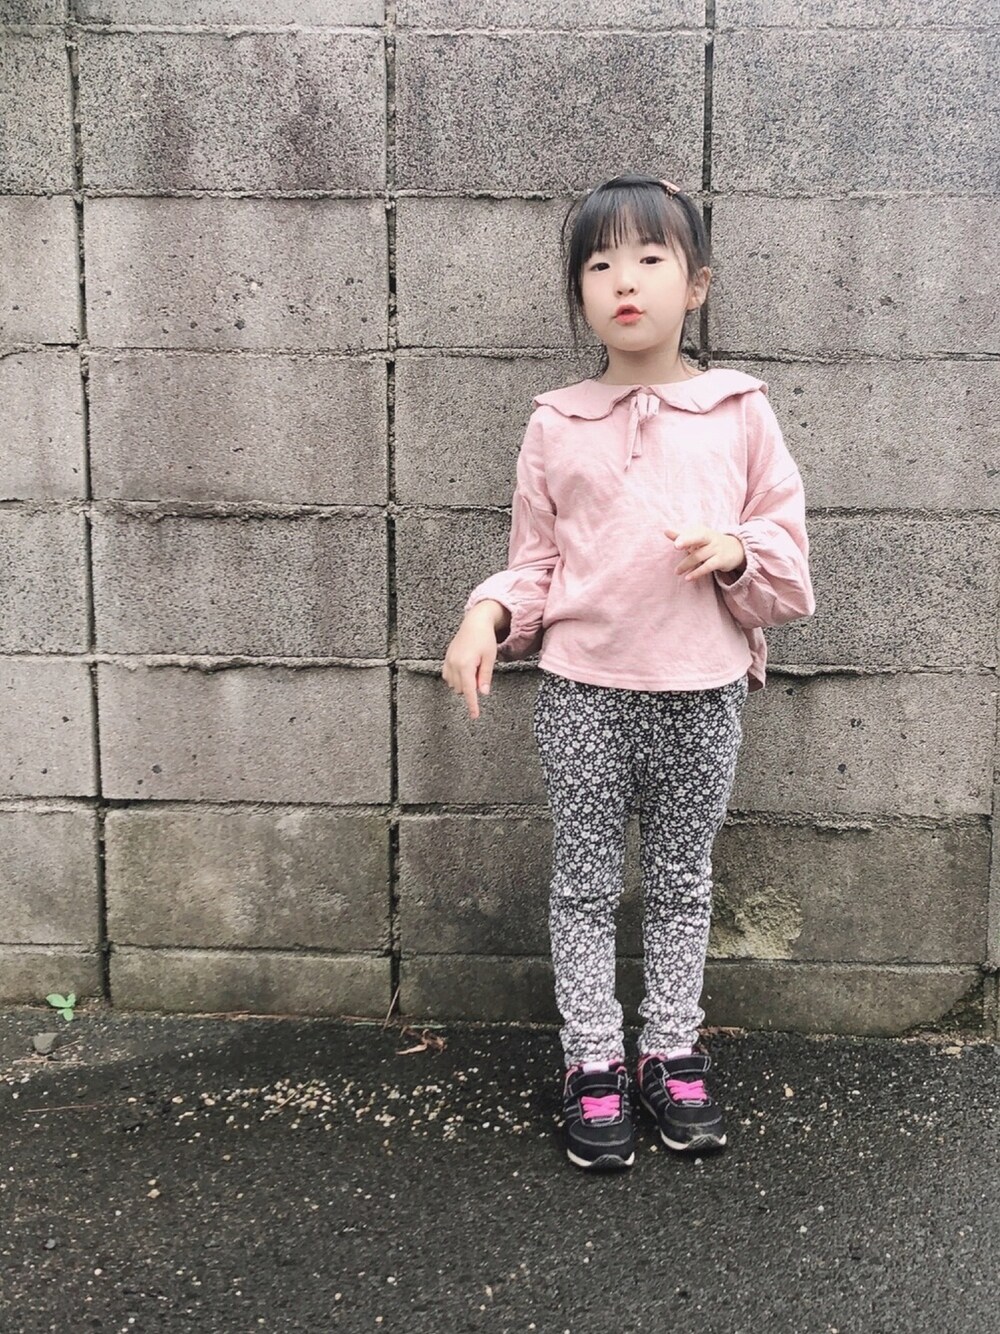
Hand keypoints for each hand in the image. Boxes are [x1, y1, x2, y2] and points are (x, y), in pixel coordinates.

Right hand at [442, 605, 501, 720]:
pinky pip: (448, 677)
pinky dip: (456, 678)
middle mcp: (454, 664)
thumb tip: (483, 692)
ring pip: (454, 684)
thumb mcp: (490, 658)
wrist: (475, 622)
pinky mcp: (446, 659)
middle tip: (481, 672)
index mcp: (466, 665)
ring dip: (464, 683)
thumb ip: (485, 677)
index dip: (472, 705)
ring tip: (474, 667)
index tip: (474, 715)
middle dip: (471, 687)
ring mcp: (448, 662)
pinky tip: (464, 669)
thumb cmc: (484, 638)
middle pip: (462, 689)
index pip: (469, 691)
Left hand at [665, 526, 745, 580]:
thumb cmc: (710, 543)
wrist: (736, 549)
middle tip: (676, 545)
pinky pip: (707, 567)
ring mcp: (716, 549)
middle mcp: (709, 538)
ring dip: (686, 564)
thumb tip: (665, 531)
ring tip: (677, 572)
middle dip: (687, 540)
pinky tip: (688, 578)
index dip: (681, 535)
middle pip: (698, 537)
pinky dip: (697, 573)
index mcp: (702, 531)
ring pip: (699, 556)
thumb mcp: (698, 538)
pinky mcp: (720, 560)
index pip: (690, 532)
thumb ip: (681, 536)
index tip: (668, 534)